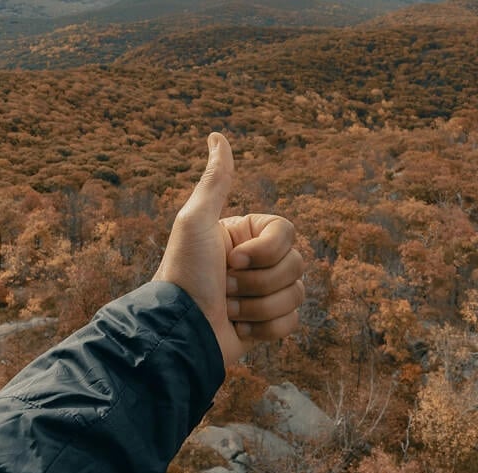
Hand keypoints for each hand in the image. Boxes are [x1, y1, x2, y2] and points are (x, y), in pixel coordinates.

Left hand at [153, 132, 304, 366]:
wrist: (181, 331)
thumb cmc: (185, 274)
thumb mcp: (195, 221)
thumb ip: (214, 181)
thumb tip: (217, 136)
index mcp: (246, 236)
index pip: (288, 233)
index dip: (265, 251)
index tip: (230, 261)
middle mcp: (257, 263)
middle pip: (296, 264)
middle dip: (257, 282)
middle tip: (224, 288)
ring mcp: (263, 294)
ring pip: (296, 293)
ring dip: (257, 306)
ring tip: (227, 310)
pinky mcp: (267, 325)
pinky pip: (292, 321)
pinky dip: (265, 329)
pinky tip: (239, 328)